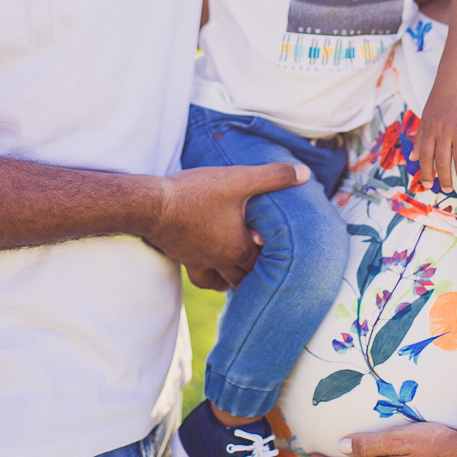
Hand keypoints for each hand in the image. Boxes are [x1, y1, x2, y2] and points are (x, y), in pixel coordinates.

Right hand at [149, 163, 308, 288]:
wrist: (151, 205)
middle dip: (257, 274)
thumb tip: (304, 174)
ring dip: (235, 280)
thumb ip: (273, 177)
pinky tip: (212, 266)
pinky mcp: (182, 257)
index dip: (277, 259)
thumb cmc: (196, 193)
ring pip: (222, 283)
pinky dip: (211, 277)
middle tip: (269, 267)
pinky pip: (201, 278)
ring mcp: (199, 262)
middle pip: (245, 278)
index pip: (264, 264)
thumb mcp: (239, 179)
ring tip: (243, 273)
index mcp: (239, 248)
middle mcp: (220, 261)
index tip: (287, 254)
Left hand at [410, 81, 456, 192]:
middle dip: (445, 178)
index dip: (426, 172)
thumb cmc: (440, 101)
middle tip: (449, 189)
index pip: (425, 157)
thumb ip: (420, 138)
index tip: (429, 185)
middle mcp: (443, 131)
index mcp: (429, 130)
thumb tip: (413, 158)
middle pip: (443, 161)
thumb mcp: (425, 118)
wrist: (456, 81)